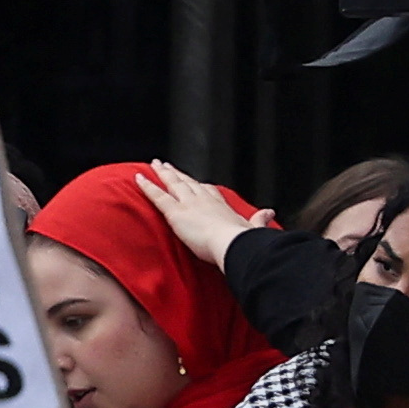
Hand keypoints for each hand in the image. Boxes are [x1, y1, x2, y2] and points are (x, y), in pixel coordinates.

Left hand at [137, 159, 251, 263]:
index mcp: (221, 204)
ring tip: (154, 164)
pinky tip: (138, 178)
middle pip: (187, 182)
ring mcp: (189, 203)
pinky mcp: (176, 212)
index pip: (208, 191)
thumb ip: (258, 219)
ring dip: (162, 173)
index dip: (199, 185)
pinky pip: (158, 196)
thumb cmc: (242, 241)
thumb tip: (270, 212)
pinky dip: (147, 186)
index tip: (194, 181)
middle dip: (177, 173)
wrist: (233, 243)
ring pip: (172, 184)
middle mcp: (204, 199)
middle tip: (167, 165)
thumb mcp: (252, 227)